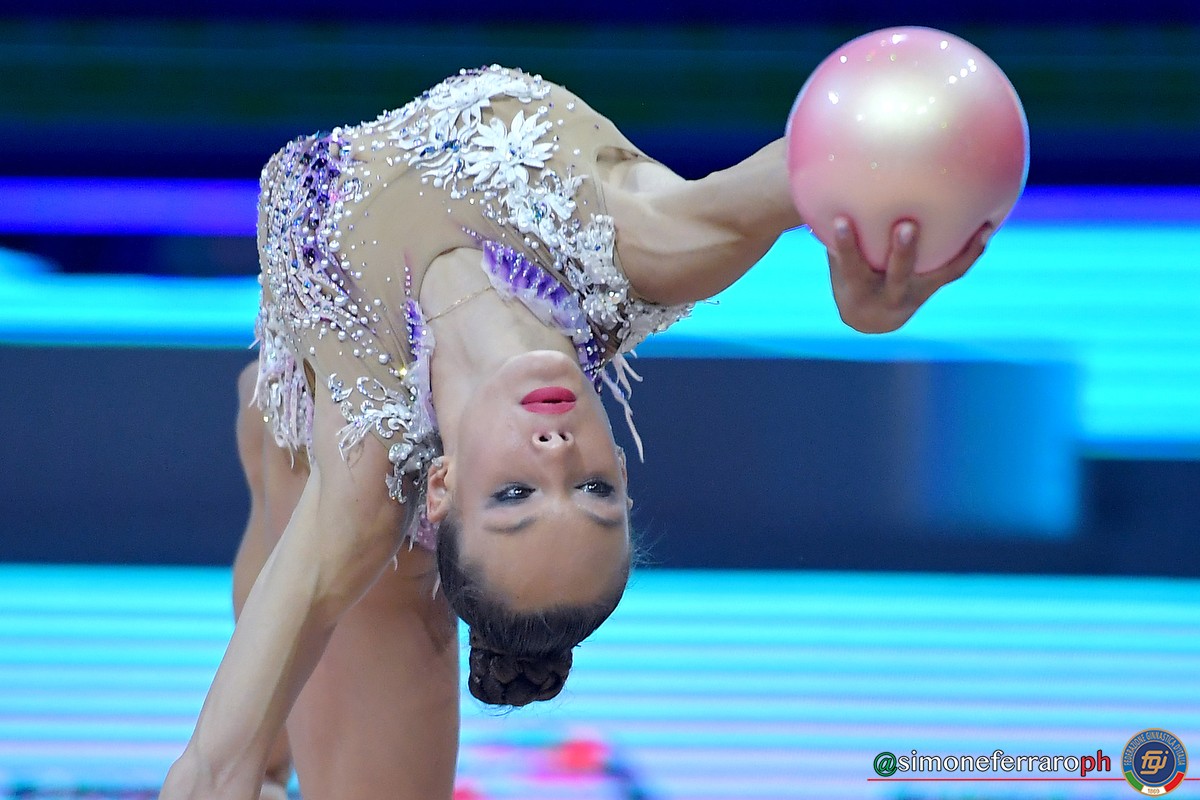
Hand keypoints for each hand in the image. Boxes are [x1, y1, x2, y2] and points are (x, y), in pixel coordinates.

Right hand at [826, 216, 990, 333]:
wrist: (873, 318)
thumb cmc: (851, 278)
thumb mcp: (840, 263)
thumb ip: (837, 235)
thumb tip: (831, 187)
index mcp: (858, 289)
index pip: (850, 266)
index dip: (845, 246)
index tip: (841, 221)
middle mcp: (888, 295)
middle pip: (897, 275)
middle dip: (902, 252)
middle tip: (906, 226)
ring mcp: (915, 294)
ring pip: (937, 275)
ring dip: (958, 253)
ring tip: (979, 229)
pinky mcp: (932, 288)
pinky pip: (955, 270)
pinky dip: (972, 251)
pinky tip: (987, 226)